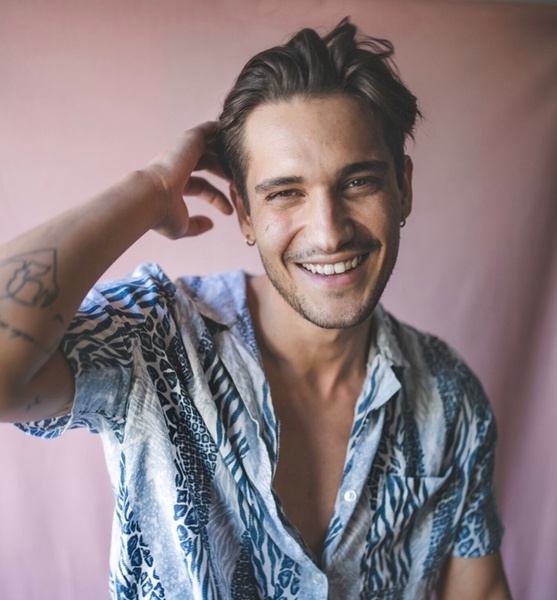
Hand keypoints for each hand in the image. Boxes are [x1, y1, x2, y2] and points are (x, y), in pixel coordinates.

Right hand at [144, 122, 232, 238]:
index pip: (203, 187)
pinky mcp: (190, 140)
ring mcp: (184, 151)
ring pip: (210, 147)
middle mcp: (179, 165)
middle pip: (208, 164)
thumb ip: (197, 226)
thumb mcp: (182, 226)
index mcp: (175, 183)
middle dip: (225, 172)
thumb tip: (211, 224)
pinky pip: (209, 129)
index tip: (229, 211)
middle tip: (241, 181)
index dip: (217, 198)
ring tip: (245, 162)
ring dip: (227, 154)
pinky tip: (237, 135)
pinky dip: (221, 130)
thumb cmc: (163, 216)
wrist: (151, 198)